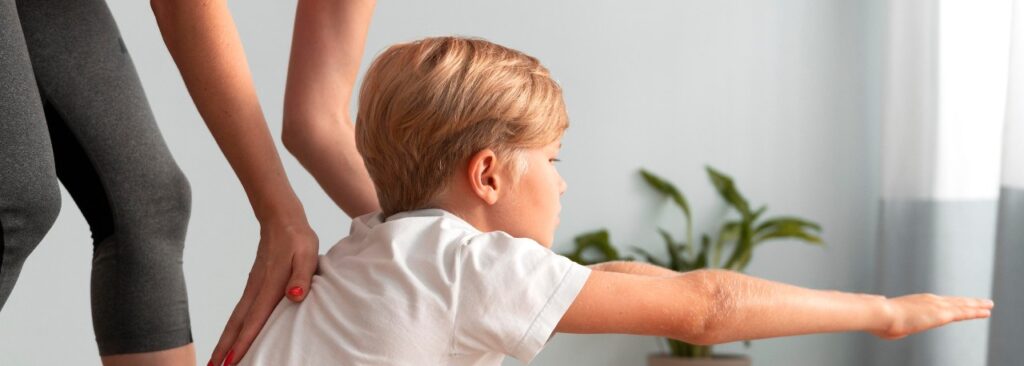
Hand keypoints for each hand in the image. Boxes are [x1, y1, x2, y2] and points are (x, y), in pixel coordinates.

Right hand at [208, 222, 318, 365]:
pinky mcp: (253, 286)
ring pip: (235, 319)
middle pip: (236, 324)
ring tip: (216, 361)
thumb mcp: (307, 255)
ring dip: (224, 341)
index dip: (244, 342)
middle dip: (224, 348)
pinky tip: (231, 337)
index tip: (232, 361)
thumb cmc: (298, 239)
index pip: (255, 320)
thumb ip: (301, 276)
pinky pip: (239, 312)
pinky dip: (232, 328)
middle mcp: (256, 290)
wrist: (282, 220)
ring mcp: (252, 288)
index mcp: (270, 286)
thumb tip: (294, 295)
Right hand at [872, 293, 993, 339]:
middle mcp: (929, 300)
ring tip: (988, 305)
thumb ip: (898, 326)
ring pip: (962, 305)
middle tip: (981, 301)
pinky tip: (985, 311)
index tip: (959, 304)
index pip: (939, 303)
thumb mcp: (891, 325)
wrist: (881, 314)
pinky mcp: (942, 313)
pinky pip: (964, 312)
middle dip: (967, 302)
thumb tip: (893, 327)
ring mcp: (936, 305)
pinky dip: (976, 311)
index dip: (951, 303)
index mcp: (916, 302)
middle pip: (953, 301)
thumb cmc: (881, 321)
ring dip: (976, 305)